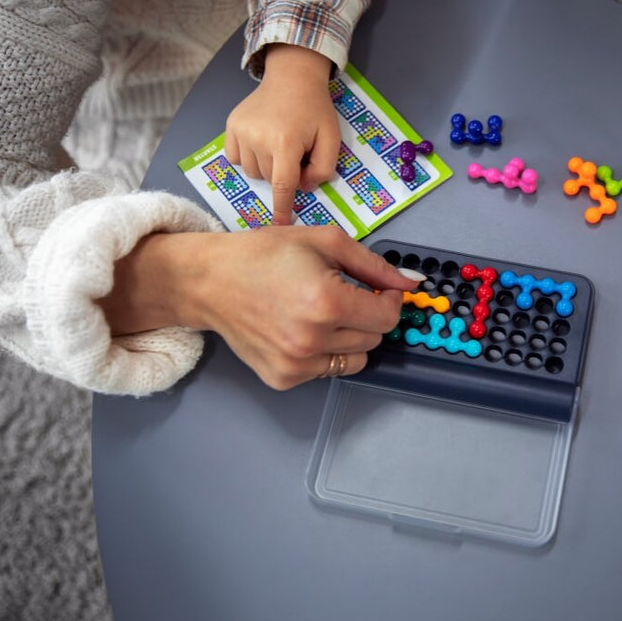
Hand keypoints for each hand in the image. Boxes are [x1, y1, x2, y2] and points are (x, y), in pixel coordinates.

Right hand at [100, 226, 422, 388]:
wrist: (209, 281)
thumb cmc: (264, 255)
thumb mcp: (325, 242)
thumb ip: (374, 265)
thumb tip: (412, 283)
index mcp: (326, 302)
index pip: (387, 318)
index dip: (389, 300)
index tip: (378, 289)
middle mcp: (312, 339)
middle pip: (374, 339)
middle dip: (367, 315)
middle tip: (342, 294)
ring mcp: (297, 364)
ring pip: (356, 358)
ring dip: (350, 335)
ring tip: (321, 312)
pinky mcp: (284, 378)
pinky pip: (328, 370)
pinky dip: (325, 351)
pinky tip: (301, 328)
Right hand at [225, 44, 339, 224]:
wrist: (292, 77)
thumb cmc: (315, 109)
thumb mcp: (332, 139)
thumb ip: (323, 169)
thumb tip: (303, 187)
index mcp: (285, 143)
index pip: (282, 186)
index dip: (282, 208)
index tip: (280, 225)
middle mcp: (258, 138)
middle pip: (268, 178)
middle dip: (282, 174)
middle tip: (295, 152)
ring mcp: (241, 131)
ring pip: (251, 171)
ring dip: (265, 166)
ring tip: (279, 144)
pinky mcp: (231, 125)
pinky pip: (235, 158)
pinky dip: (248, 157)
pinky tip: (261, 142)